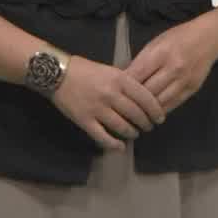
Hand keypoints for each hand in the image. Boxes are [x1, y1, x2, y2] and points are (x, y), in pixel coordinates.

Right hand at [51, 57, 165, 151]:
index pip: (145, 98)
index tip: (160, 118)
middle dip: (146, 123)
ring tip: (135, 134)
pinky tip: (120, 147)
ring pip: (122, 127)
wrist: (57, 73)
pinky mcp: (84, 120)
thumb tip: (142, 97)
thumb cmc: (85, 70)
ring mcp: (97, 109)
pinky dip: (113, 144)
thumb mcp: (110, 70)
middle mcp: (111, 95)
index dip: (155, 110)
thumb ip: (126, 83)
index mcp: (120, 80)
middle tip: (149, 127)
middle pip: (136, 114)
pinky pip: (102, 137)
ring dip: (132, 133)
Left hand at [125, 18, 217, 117]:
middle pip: (147, 92)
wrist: (209, 38)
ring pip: (159, 102)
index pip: (136, 76)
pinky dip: (160, 110)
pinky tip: (150, 113)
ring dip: (145, 111)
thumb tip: (122, 79)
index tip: (113, 95)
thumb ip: (141, 61)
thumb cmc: (178, 38)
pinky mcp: (192, 89)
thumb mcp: (156, 43)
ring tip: (133, 116)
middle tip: (120, 110)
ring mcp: (185, 80)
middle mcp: (174, 68)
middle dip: (132, 102)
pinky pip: (172, 104)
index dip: (123, 88)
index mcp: (161, 53)